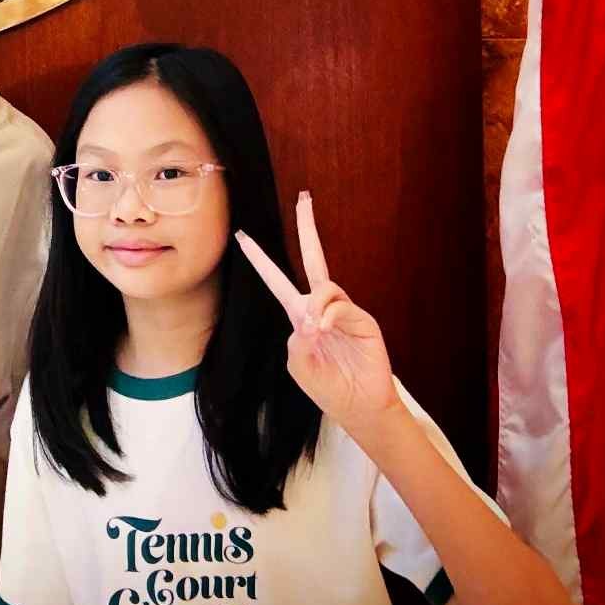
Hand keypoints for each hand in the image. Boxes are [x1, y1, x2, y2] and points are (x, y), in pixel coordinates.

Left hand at [235, 193, 399, 437]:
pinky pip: (341, 306)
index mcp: (300, 315)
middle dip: (308, 227)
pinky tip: (325, 332)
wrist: (358, 407)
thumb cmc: (326, 386)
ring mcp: (344, 310)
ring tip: (315, 331)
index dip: (259, 259)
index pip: (276, 280)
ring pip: (325, 286)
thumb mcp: (298, 363)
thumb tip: (310, 318)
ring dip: (315, 306)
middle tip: (304, 198)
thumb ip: (296, 339)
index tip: (241, 236)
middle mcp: (322, 306)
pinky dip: (330, 317)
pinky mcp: (363, 320)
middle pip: (314, 258)